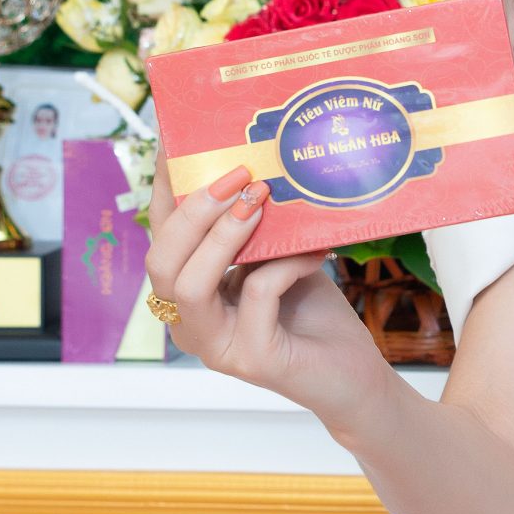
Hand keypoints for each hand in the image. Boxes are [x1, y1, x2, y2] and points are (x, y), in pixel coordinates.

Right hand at [145, 143, 385, 417]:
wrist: (352, 373)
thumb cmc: (311, 312)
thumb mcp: (274, 258)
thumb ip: (252, 227)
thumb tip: (249, 166)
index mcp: (187, 292)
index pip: (162, 235)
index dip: (166, 188)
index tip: (179, 140)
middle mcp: (190, 322)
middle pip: (161, 261)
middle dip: (194, 211)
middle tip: (236, 174)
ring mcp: (216, 346)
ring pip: (190, 285)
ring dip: (223, 236)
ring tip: (259, 200)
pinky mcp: (253, 360)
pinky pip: (256, 296)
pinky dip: (284, 265)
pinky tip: (315, 254)